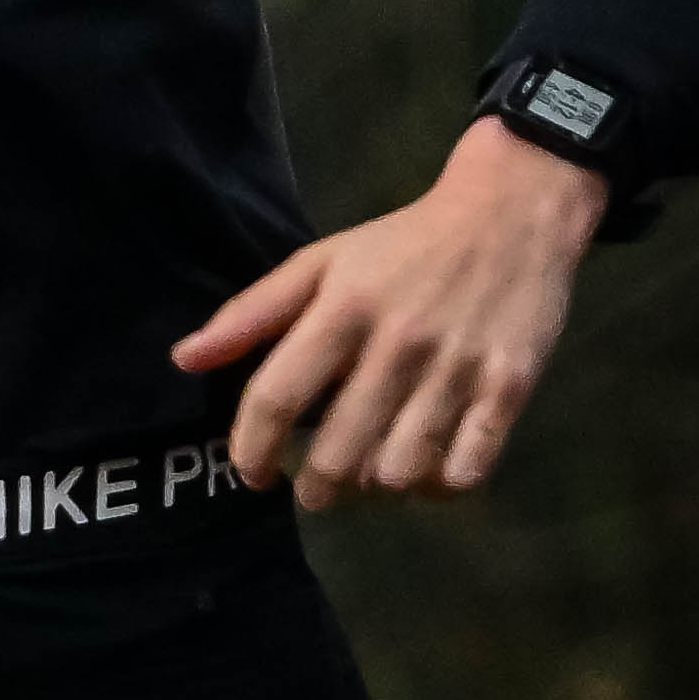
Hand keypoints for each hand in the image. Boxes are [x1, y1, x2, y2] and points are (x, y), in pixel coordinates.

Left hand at [176, 118, 601, 505]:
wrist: (514, 210)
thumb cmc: (406, 243)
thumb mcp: (324, 260)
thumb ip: (253, 311)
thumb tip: (184, 359)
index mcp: (344, 306)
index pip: (276, 397)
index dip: (251, 450)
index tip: (254, 472)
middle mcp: (398, 342)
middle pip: (337, 454)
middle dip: (316, 488)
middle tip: (318, 485)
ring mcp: (457, 368)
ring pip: (400, 474)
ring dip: (377, 489)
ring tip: (374, 475)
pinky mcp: (509, 387)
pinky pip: (465, 473)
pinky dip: (437, 487)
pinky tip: (428, 469)